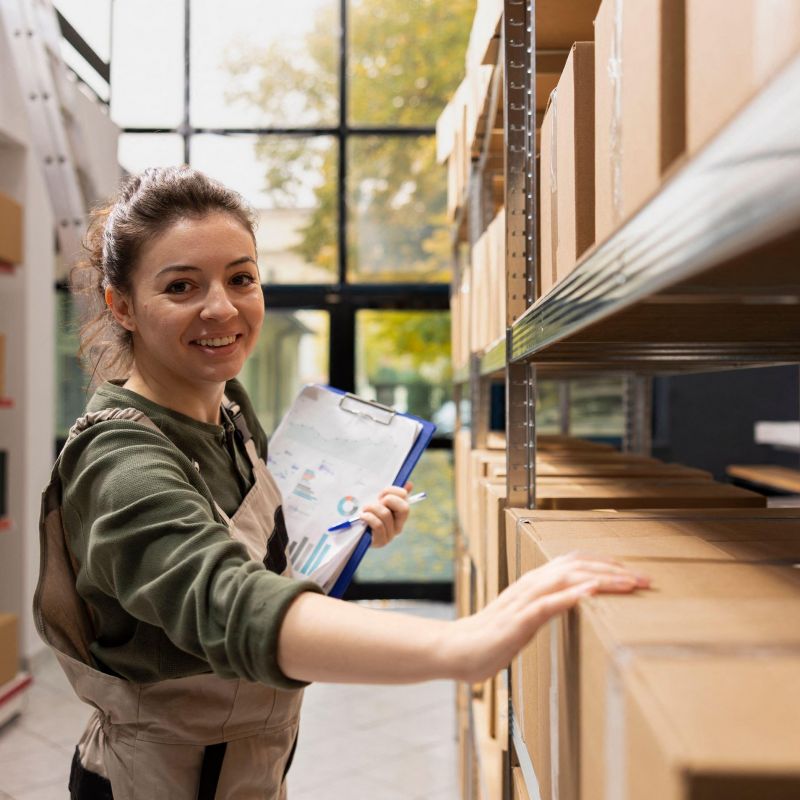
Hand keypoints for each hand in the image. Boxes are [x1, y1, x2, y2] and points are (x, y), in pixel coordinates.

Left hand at [359, 482, 412, 547]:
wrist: (353, 535)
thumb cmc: (366, 515)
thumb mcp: (377, 503)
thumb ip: (392, 494)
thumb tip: (409, 484)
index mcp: (400, 514)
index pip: (405, 498)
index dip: (392, 491)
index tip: (380, 494)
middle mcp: (398, 525)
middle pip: (404, 508)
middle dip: (388, 500)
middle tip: (376, 501)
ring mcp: (390, 535)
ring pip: (386, 514)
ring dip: (373, 508)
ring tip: (364, 509)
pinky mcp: (381, 542)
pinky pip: (378, 525)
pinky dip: (369, 517)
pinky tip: (362, 516)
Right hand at [443, 552, 650, 682]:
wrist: (457, 650)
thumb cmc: (490, 639)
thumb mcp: (526, 620)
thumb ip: (547, 608)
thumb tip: (574, 606)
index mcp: (534, 583)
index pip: (574, 562)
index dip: (605, 563)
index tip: (633, 574)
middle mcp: (531, 585)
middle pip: (577, 565)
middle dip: (614, 569)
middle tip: (646, 580)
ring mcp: (524, 600)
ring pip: (567, 579)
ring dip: (602, 578)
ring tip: (629, 583)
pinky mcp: (517, 620)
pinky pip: (547, 604)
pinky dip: (571, 596)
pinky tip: (591, 593)